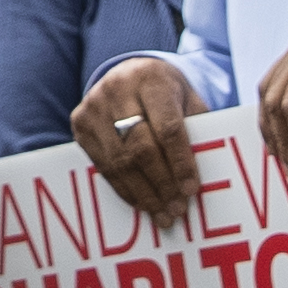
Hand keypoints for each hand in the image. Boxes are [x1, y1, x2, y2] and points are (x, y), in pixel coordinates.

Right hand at [71, 53, 205, 222]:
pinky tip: (142, 203)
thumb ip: (197, 128)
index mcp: (151, 78)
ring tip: (163, 215)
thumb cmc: (166, 92)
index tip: (192, 189)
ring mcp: (94, 106)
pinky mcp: (79, 123)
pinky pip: (103, 165)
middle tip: (178, 209)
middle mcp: (117, 89)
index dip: (180, 162)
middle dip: (161, 183)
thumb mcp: (187, 98)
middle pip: (140, 146)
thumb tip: (207, 172)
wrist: (127, 72)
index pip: (167, 127)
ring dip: (144, 193)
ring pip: (119, 160)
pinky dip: (124, 189)